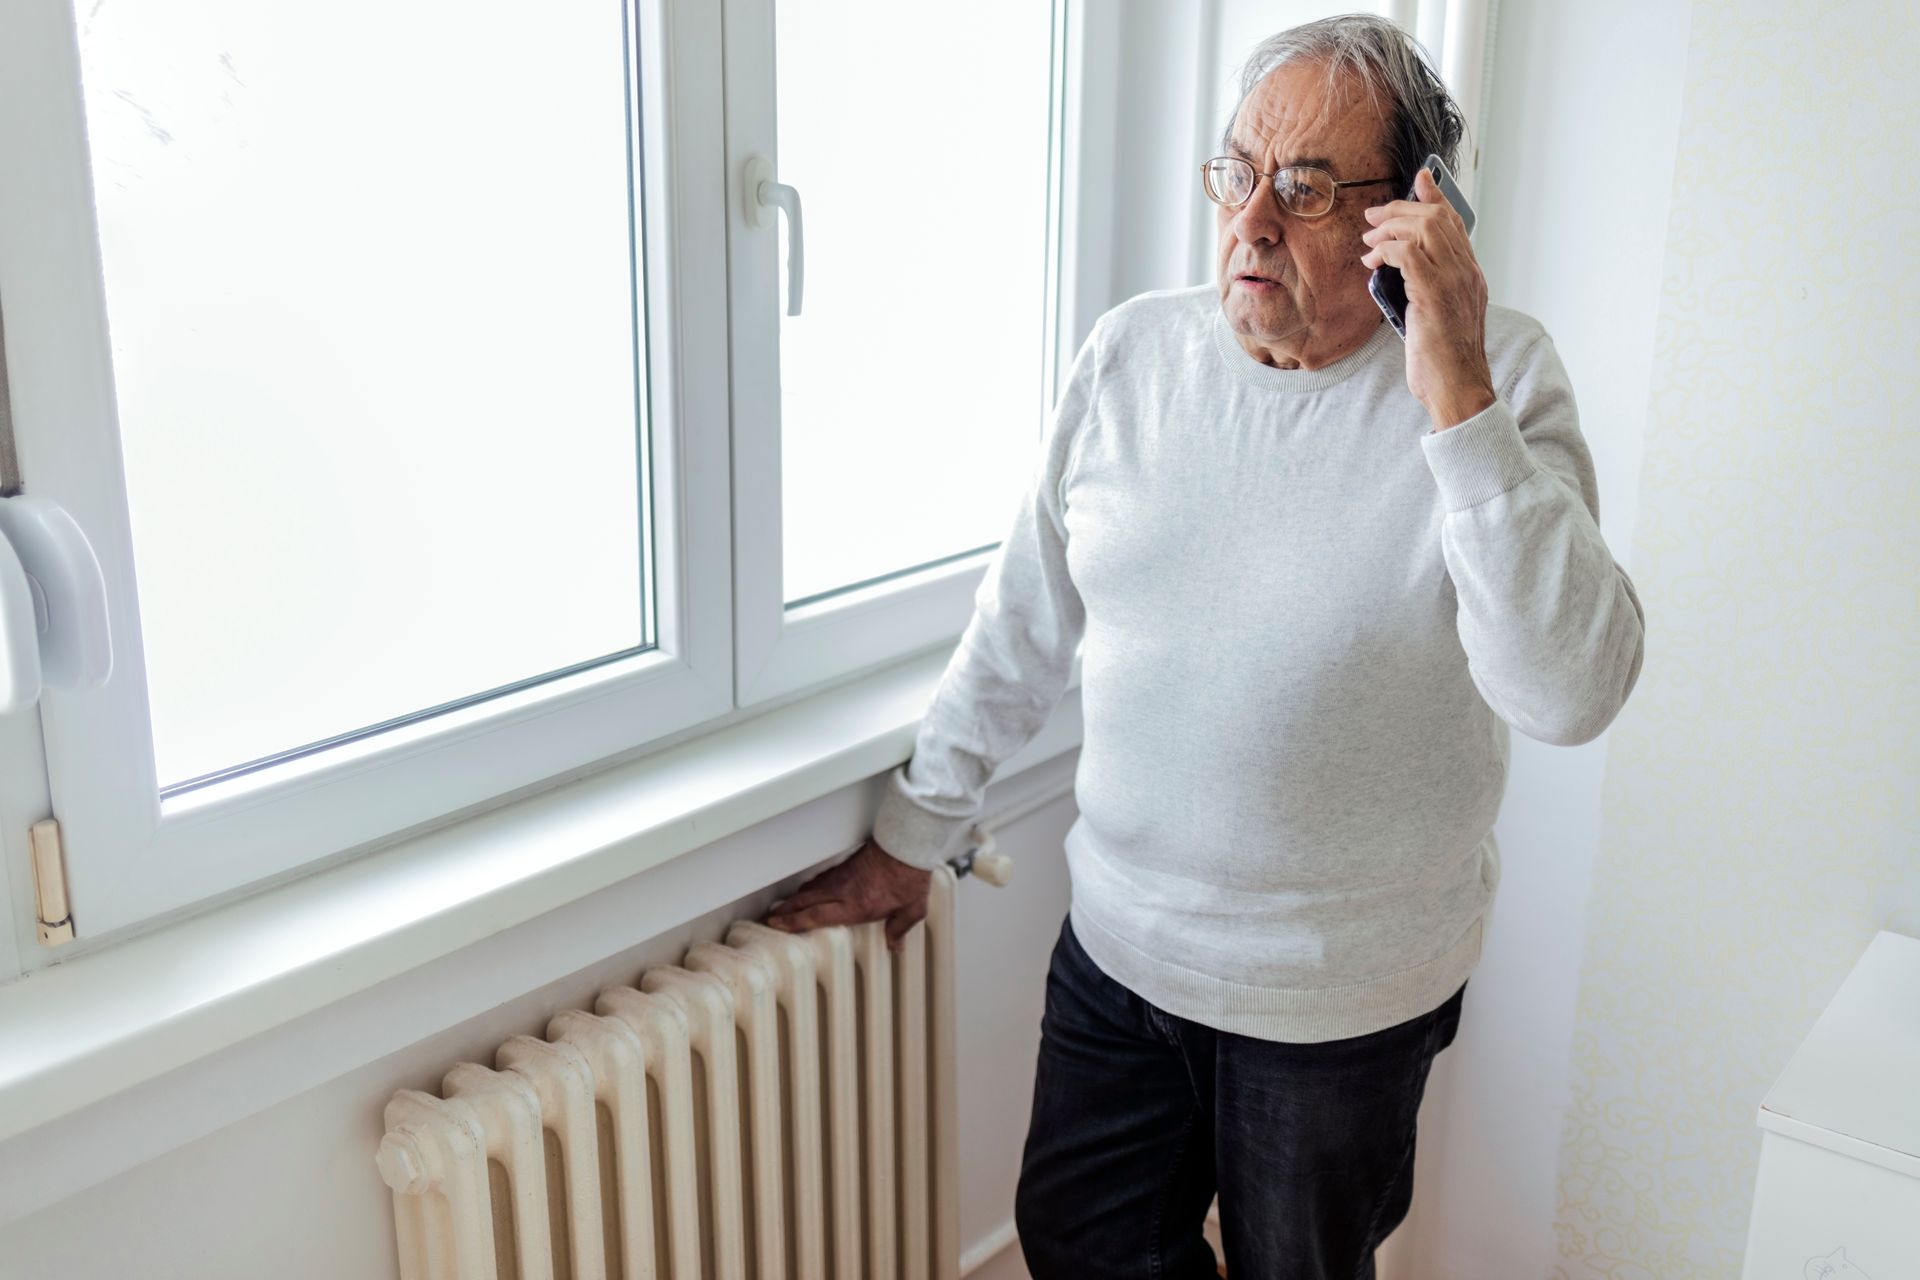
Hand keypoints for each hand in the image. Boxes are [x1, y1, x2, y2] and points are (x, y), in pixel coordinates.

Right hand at [765, 836, 932, 952]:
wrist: (906, 846)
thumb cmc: (909, 877)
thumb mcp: (912, 909)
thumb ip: (899, 929)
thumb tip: (895, 946)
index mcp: (855, 906)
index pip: (816, 916)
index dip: (793, 922)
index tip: (778, 926)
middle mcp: (843, 891)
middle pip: (804, 902)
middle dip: (784, 911)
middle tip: (769, 919)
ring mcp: (841, 877)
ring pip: (809, 889)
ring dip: (793, 899)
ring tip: (780, 908)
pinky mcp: (844, 866)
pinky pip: (819, 879)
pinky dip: (807, 887)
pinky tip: (805, 891)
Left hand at [1359, 167, 1496, 431]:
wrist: (1457, 388)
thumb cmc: (1443, 361)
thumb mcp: (1437, 317)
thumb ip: (1426, 289)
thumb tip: (1401, 272)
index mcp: (1470, 275)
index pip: (1455, 222)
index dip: (1435, 197)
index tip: (1418, 180)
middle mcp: (1467, 272)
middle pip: (1437, 218)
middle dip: (1399, 210)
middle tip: (1371, 218)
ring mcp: (1453, 281)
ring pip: (1424, 228)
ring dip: (1389, 228)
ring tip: (1368, 242)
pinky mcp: (1434, 294)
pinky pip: (1409, 252)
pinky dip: (1388, 249)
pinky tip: (1374, 261)